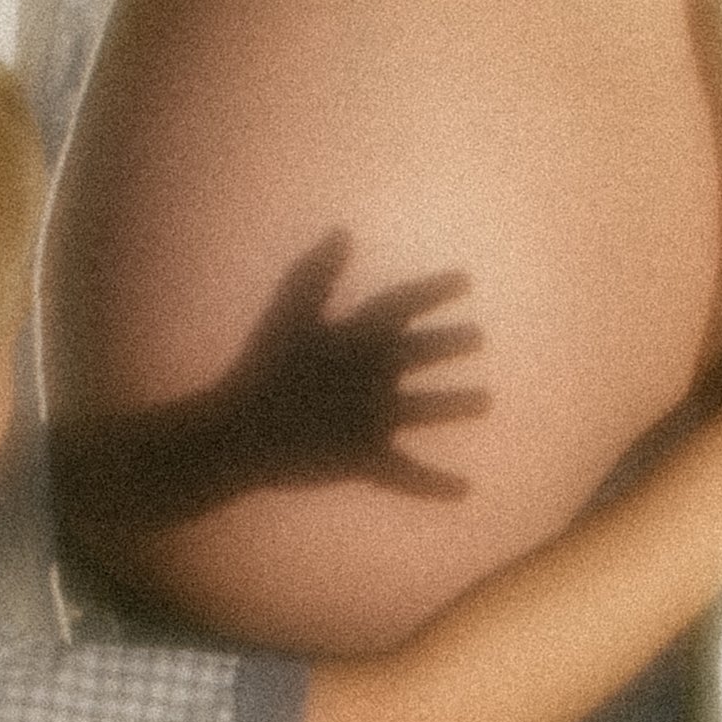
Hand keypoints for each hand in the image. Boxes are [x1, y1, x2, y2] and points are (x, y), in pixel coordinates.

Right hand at [51, 233, 486, 539]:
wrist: (236, 435)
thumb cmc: (258, 369)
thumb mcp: (286, 313)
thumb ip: (317, 272)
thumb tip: (344, 231)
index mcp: (355, 335)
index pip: (404, 304)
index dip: (436, 291)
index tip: (465, 281)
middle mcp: (373, 373)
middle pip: (424, 352)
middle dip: (453, 343)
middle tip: (477, 337)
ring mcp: (373, 418)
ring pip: (428, 409)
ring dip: (459, 404)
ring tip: (485, 400)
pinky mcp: (365, 460)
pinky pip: (407, 476)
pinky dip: (435, 487)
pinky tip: (466, 491)